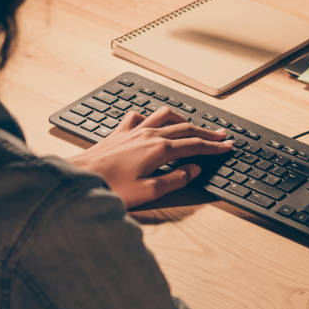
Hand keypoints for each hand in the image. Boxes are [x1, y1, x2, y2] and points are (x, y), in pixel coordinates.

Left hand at [80, 108, 231, 205]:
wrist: (80, 177)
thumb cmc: (111, 186)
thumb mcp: (149, 191)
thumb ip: (176, 179)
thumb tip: (194, 170)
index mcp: (160, 150)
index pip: (195, 145)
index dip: (214, 146)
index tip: (228, 146)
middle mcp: (149, 135)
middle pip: (186, 128)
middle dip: (206, 132)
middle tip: (221, 135)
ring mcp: (134, 130)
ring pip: (165, 116)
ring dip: (182, 119)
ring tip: (192, 124)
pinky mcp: (120, 132)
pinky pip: (139, 116)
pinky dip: (151, 117)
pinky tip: (152, 122)